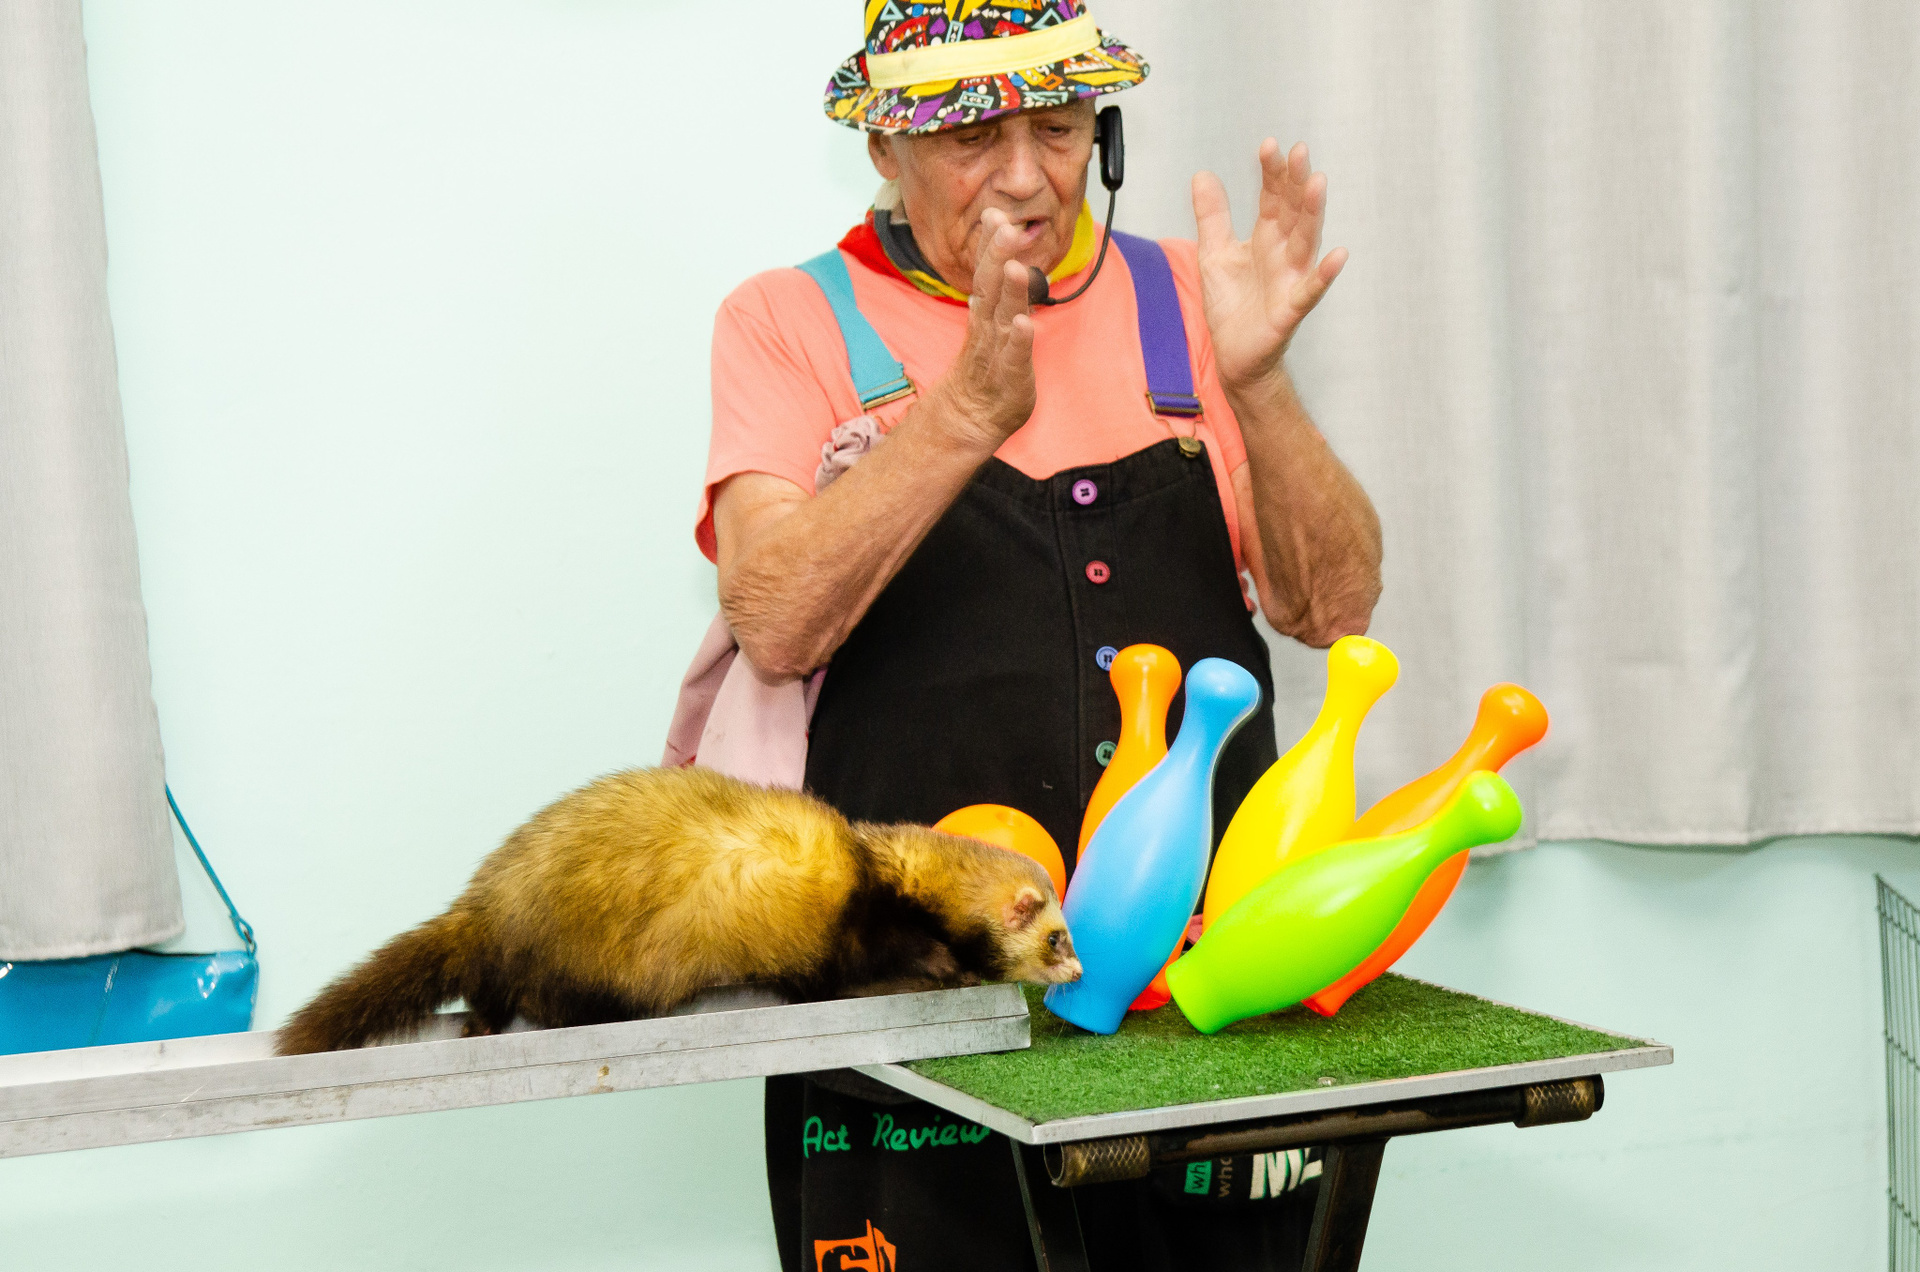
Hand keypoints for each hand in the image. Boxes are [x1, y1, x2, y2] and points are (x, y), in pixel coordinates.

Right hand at [931, 208, 1036, 447]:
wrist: (971, 416)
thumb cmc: (988, 366)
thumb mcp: (993, 323)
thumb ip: (998, 291)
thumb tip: (1001, 256)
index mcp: (986, 312)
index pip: (987, 273)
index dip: (990, 245)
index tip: (994, 214)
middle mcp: (989, 327)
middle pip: (991, 287)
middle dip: (997, 255)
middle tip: (1004, 226)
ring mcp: (997, 351)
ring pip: (1002, 316)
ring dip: (1009, 292)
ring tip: (1013, 267)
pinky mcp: (1010, 377)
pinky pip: (1013, 356)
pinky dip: (1018, 340)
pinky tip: (1024, 323)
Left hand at [1193, 141, 1347, 395]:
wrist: (1233, 356)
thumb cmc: (1232, 306)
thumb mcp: (1214, 253)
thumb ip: (1212, 215)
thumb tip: (1203, 174)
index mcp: (1266, 238)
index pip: (1272, 198)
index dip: (1271, 173)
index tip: (1269, 146)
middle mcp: (1283, 253)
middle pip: (1293, 212)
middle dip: (1295, 183)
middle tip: (1299, 152)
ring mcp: (1290, 279)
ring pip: (1305, 241)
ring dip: (1312, 213)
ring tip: (1317, 184)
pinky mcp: (1290, 310)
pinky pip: (1310, 290)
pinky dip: (1323, 274)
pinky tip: (1338, 255)